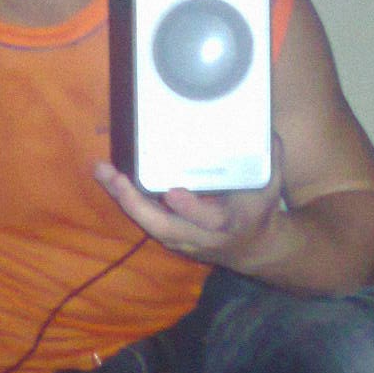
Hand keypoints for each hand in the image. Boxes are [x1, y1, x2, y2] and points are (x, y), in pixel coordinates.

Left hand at [93, 136, 285, 270]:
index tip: (172, 194)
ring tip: (103, 171)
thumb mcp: (271, 185)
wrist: (255, 248)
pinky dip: (126, 198)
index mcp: (230, 223)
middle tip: (115, 179)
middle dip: (136, 204)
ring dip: (123, 199)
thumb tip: (261, 124)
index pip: (209, 219)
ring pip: (149, 224)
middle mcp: (201, 236)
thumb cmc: (260, 209)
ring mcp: (182, 239)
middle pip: (163, 226)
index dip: (190, 208)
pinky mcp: (169, 235)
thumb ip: (269, 156)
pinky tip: (108, 176)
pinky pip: (145, 218)